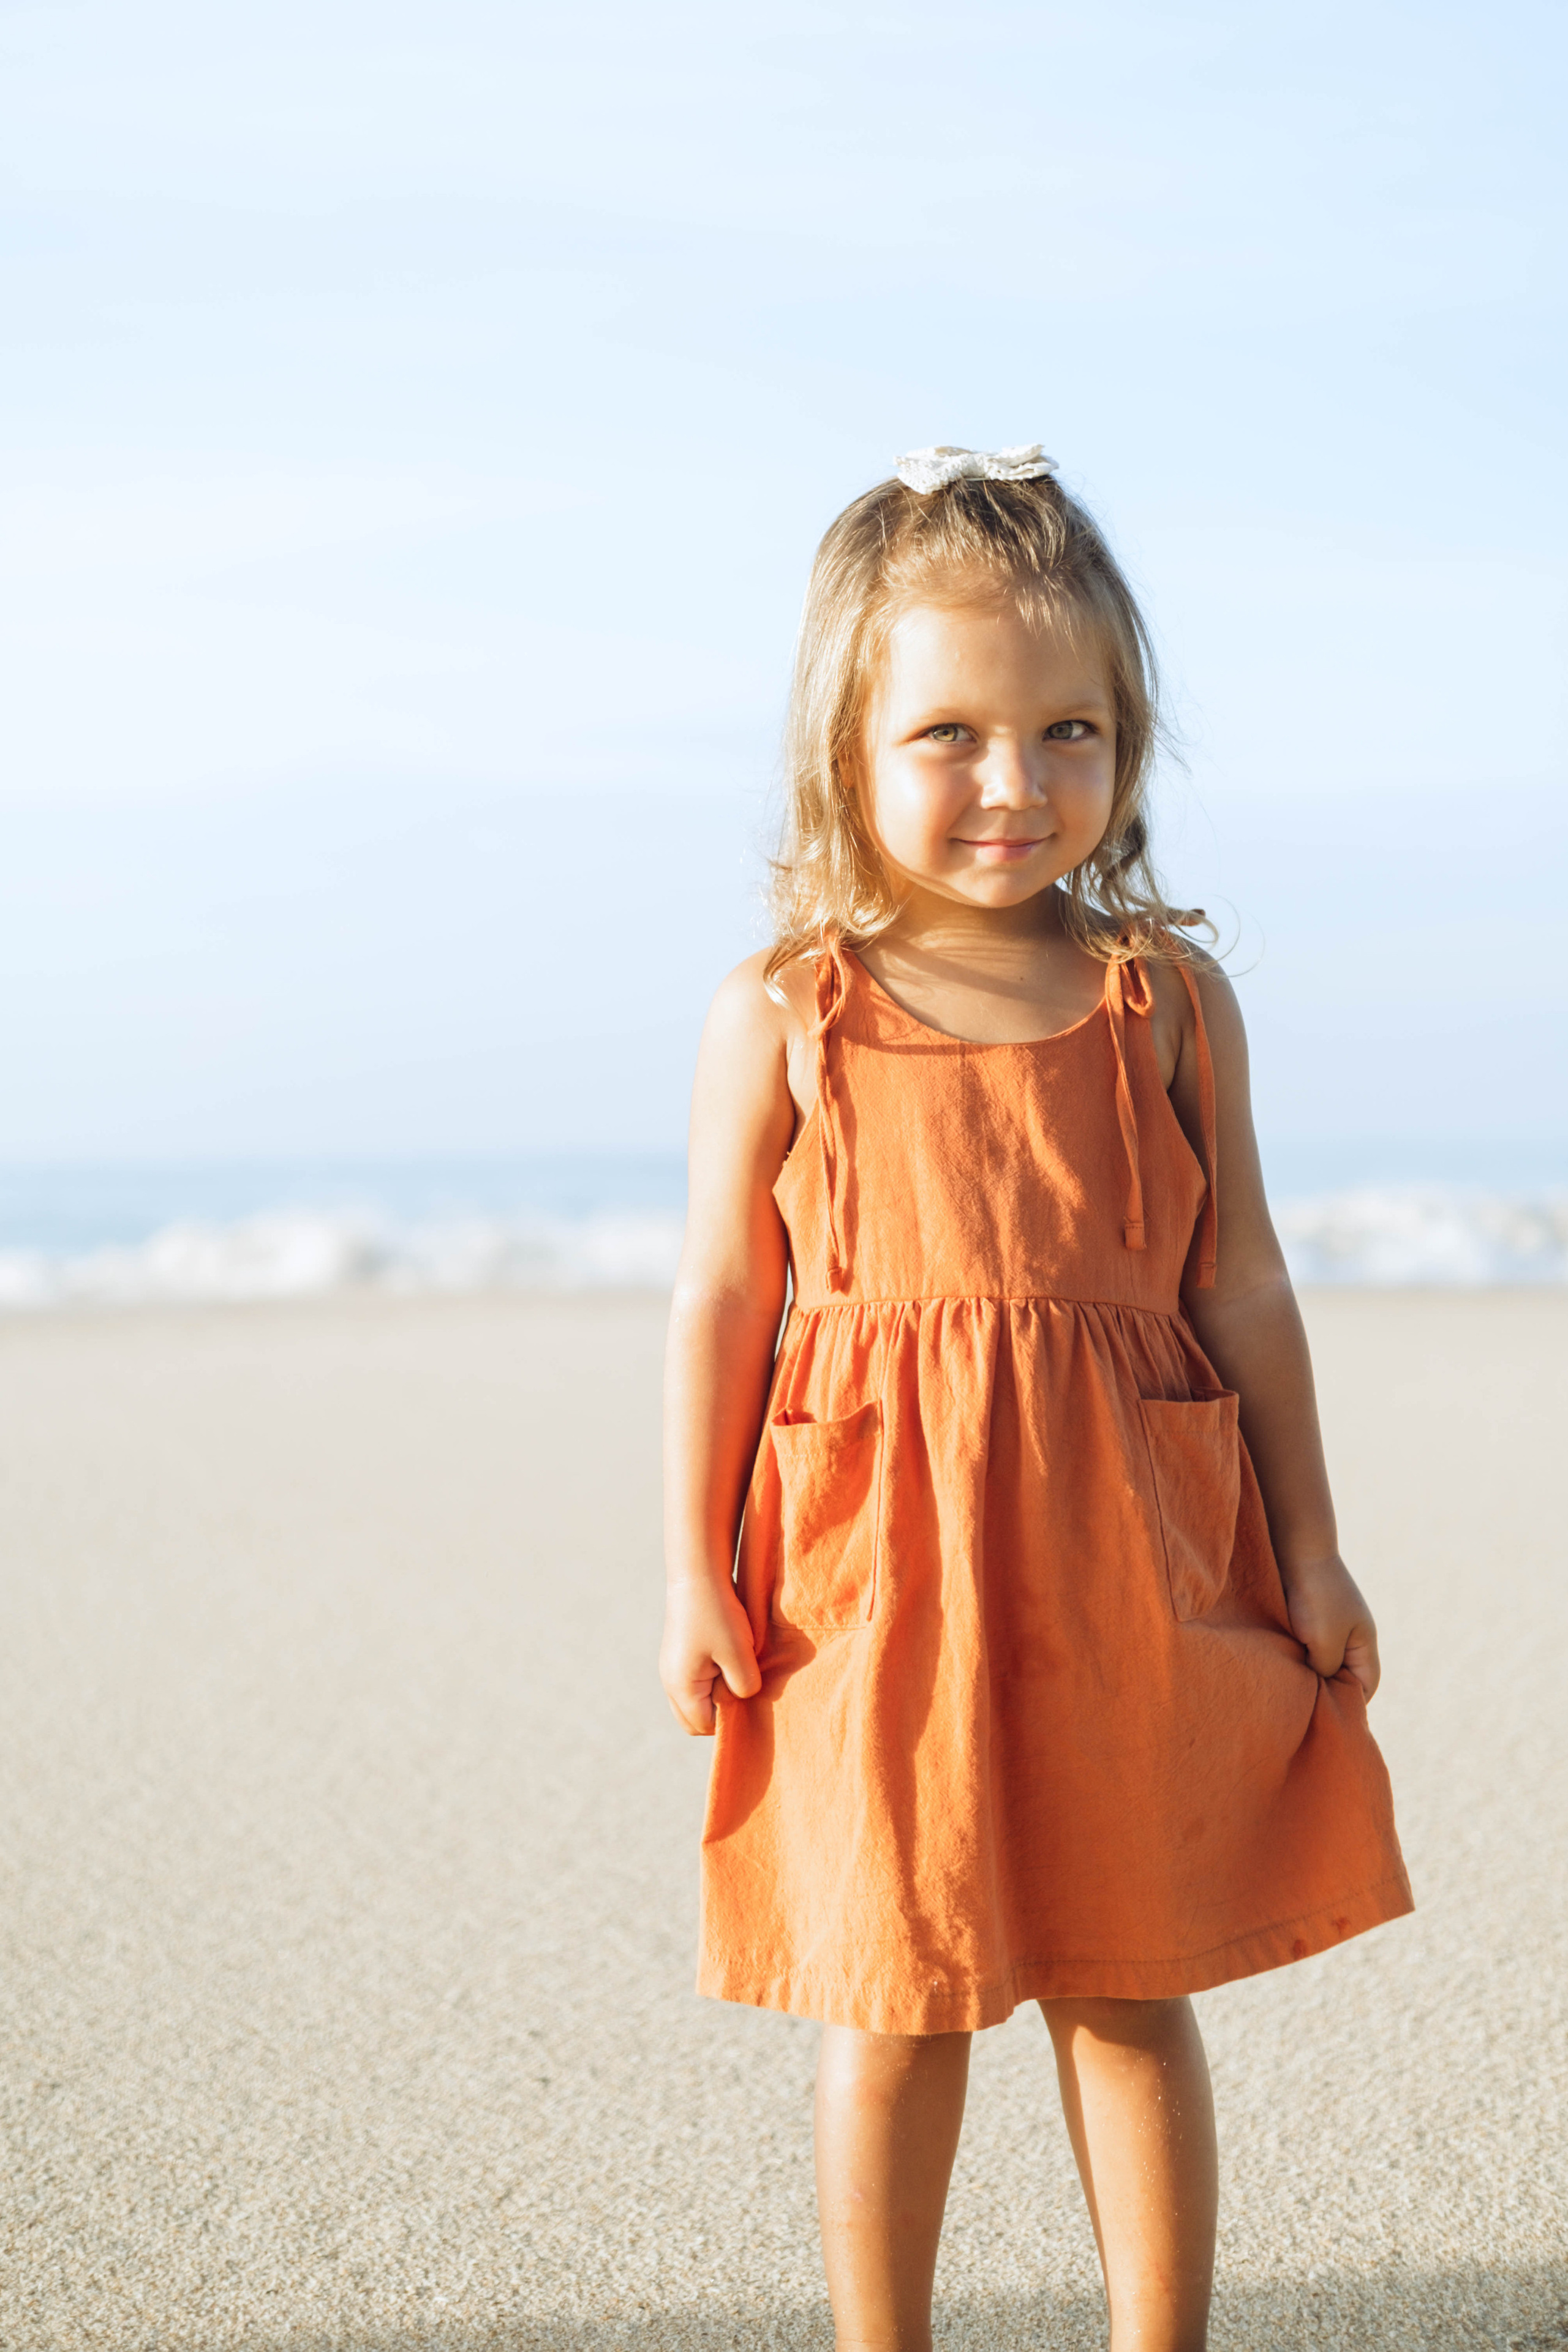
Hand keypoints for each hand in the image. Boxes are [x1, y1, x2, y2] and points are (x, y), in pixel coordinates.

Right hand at [660, 1574, 761, 1735]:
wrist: (698, 1572)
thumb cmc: (718, 1614)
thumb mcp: (739, 1655)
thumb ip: (744, 1688)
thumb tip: (743, 1700)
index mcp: (681, 1688)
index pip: (705, 1727)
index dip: (730, 1719)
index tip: (747, 1696)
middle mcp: (670, 1682)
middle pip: (695, 1720)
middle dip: (720, 1712)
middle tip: (742, 1686)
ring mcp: (672, 1668)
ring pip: (696, 1700)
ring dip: (717, 1693)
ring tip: (735, 1668)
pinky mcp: (680, 1654)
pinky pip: (696, 1681)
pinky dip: (713, 1678)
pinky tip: (729, 1657)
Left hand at [1279, 1552, 1380, 1699]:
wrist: (1296, 1549)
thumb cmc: (1315, 1597)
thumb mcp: (1325, 1641)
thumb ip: (1328, 1669)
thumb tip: (1320, 1684)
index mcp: (1364, 1642)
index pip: (1366, 1685)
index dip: (1352, 1704)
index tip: (1329, 1718)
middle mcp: (1350, 1636)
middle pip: (1344, 1676)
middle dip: (1328, 1691)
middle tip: (1306, 1708)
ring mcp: (1329, 1625)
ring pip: (1322, 1662)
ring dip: (1308, 1673)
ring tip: (1291, 1687)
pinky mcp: (1308, 1617)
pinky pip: (1306, 1647)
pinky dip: (1296, 1657)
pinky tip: (1280, 1664)